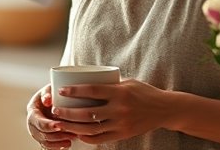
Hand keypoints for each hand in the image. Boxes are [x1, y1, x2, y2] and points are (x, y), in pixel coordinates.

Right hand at [27, 84, 77, 149]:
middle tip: (71, 133)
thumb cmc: (51, 94)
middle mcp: (33, 124)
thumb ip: (47, 93)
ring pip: (45, 142)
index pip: (38, 121)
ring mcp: (38, 132)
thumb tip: (48, 100)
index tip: (59, 125)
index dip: (48, 125)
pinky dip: (57, 147)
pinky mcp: (44, 138)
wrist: (51, 100)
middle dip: (57, 135)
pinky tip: (67, 144)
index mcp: (32, 111)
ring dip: (58, 142)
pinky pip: (48, 146)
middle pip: (42, 134)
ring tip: (72, 138)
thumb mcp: (49, 89)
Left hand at [50, 79, 167, 144]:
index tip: (61, 91)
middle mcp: (119, 109)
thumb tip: (86, 80)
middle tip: (55, 110)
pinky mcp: (123, 135)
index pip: (92, 91)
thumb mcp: (127, 82)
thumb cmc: (143, 92)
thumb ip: (108, 84)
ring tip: (61, 123)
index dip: (74, 91)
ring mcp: (121, 124)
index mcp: (119, 92)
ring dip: (73, 126)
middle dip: (68, 112)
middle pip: (88, 112)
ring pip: (91, 128)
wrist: (164, 109)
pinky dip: (87, 137)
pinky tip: (77, 134)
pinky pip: (101, 139)